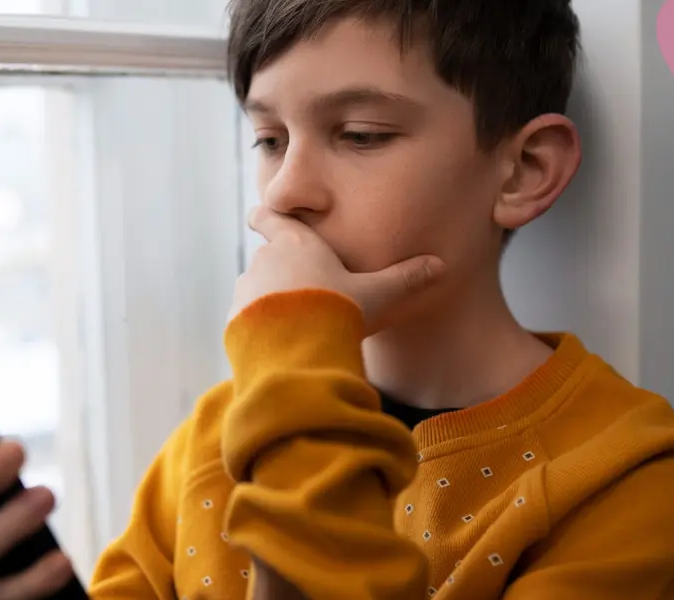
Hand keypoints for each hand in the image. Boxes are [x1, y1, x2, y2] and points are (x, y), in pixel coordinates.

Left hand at [230, 207, 446, 332]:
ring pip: (256, 290)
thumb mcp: (377, 295)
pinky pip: (246, 320)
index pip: (269, 217)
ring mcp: (245, 291)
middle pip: (268, 258)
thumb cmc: (337, 311)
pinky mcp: (233, 320)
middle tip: (304, 291)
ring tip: (295, 324)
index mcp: (295, 244)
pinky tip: (280, 345)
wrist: (297, 352)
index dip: (265, 217)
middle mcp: (263, 261)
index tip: (260, 216)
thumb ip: (405, 279)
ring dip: (269, 302)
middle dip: (282, 272)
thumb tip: (440, 265)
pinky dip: (259, 328)